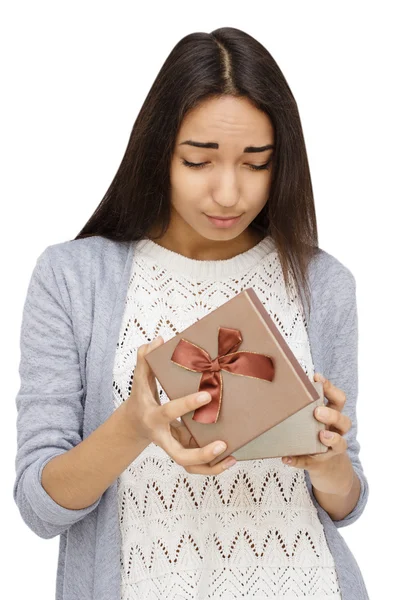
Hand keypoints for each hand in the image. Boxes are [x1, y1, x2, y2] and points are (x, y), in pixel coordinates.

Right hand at [121, 335, 236, 474]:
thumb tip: (158, 340)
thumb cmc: (141, 398)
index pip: (169, 412)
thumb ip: (145, 360)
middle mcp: (163, 436)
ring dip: (210, 466)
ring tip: (231, 457)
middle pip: (179, 454)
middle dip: (201, 453)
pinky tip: (230, 458)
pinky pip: (196, 464)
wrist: (134, 424)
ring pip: (188, 465)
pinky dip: (212, 465)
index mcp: (153, 417)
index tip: (207, 395)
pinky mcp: (182, 450)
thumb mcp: (140, 380)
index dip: (186, 405)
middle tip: (222, 444)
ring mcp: (173, 446)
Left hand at [281, 373, 351, 490]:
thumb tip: (276, 383)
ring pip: (340, 443)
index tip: (317, 377)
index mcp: (332, 414)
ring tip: (322, 435)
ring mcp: (331, 449)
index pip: (338, 399)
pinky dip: (297, 461)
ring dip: (331, 438)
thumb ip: (300, 403)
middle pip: (344, 420)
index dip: (330, 388)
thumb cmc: (312, 431)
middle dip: (332, 414)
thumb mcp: (310, 416)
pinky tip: (286, 458)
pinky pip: (309, 463)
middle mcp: (336, 431)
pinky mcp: (318, 463)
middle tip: (318, 411)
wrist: (322, 463)